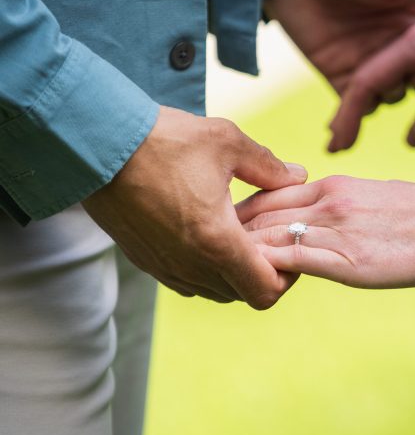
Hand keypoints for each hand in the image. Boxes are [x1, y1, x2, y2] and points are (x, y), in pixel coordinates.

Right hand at [82, 106, 306, 307]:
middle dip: (260, 268)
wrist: (97, 145)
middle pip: (242, 293)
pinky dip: (205, 265)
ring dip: (231, 268)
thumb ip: (268, 166)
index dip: (287, 275)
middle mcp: (190, 266)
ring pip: (214, 290)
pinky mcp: (145, 261)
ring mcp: (165, 267)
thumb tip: (296, 176)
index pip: (265, 291)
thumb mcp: (227, 142)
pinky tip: (206, 227)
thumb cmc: (163, 140)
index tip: (287, 245)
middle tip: (264, 232)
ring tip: (235, 227)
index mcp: (216, 242)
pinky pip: (187, 280)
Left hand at [237, 175, 414, 288]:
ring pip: (267, 237)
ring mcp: (334, 231)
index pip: (266, 196)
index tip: (221, 234)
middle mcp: (325, 203)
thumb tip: (309, 224)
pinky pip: (290, 261)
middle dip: (227, 235)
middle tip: (205, 254)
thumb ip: (335, 208)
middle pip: (257, 214)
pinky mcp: (346, 261)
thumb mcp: (369, 199)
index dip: (238, 216)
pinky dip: (265, 271)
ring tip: (220, 273)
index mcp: (331, 185)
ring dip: (239, 255)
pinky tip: (252, 284)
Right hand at [329, 16, 414, 150]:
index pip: (367, 82)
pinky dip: (387, 93)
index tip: (336, 147)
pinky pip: (402, 72)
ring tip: (347, 133)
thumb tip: (408, 141)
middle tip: (334, 146)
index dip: (348, 117)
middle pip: (369, 76)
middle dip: (349, 110)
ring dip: (364, 102)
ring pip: (384, 74)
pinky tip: (380, 111)